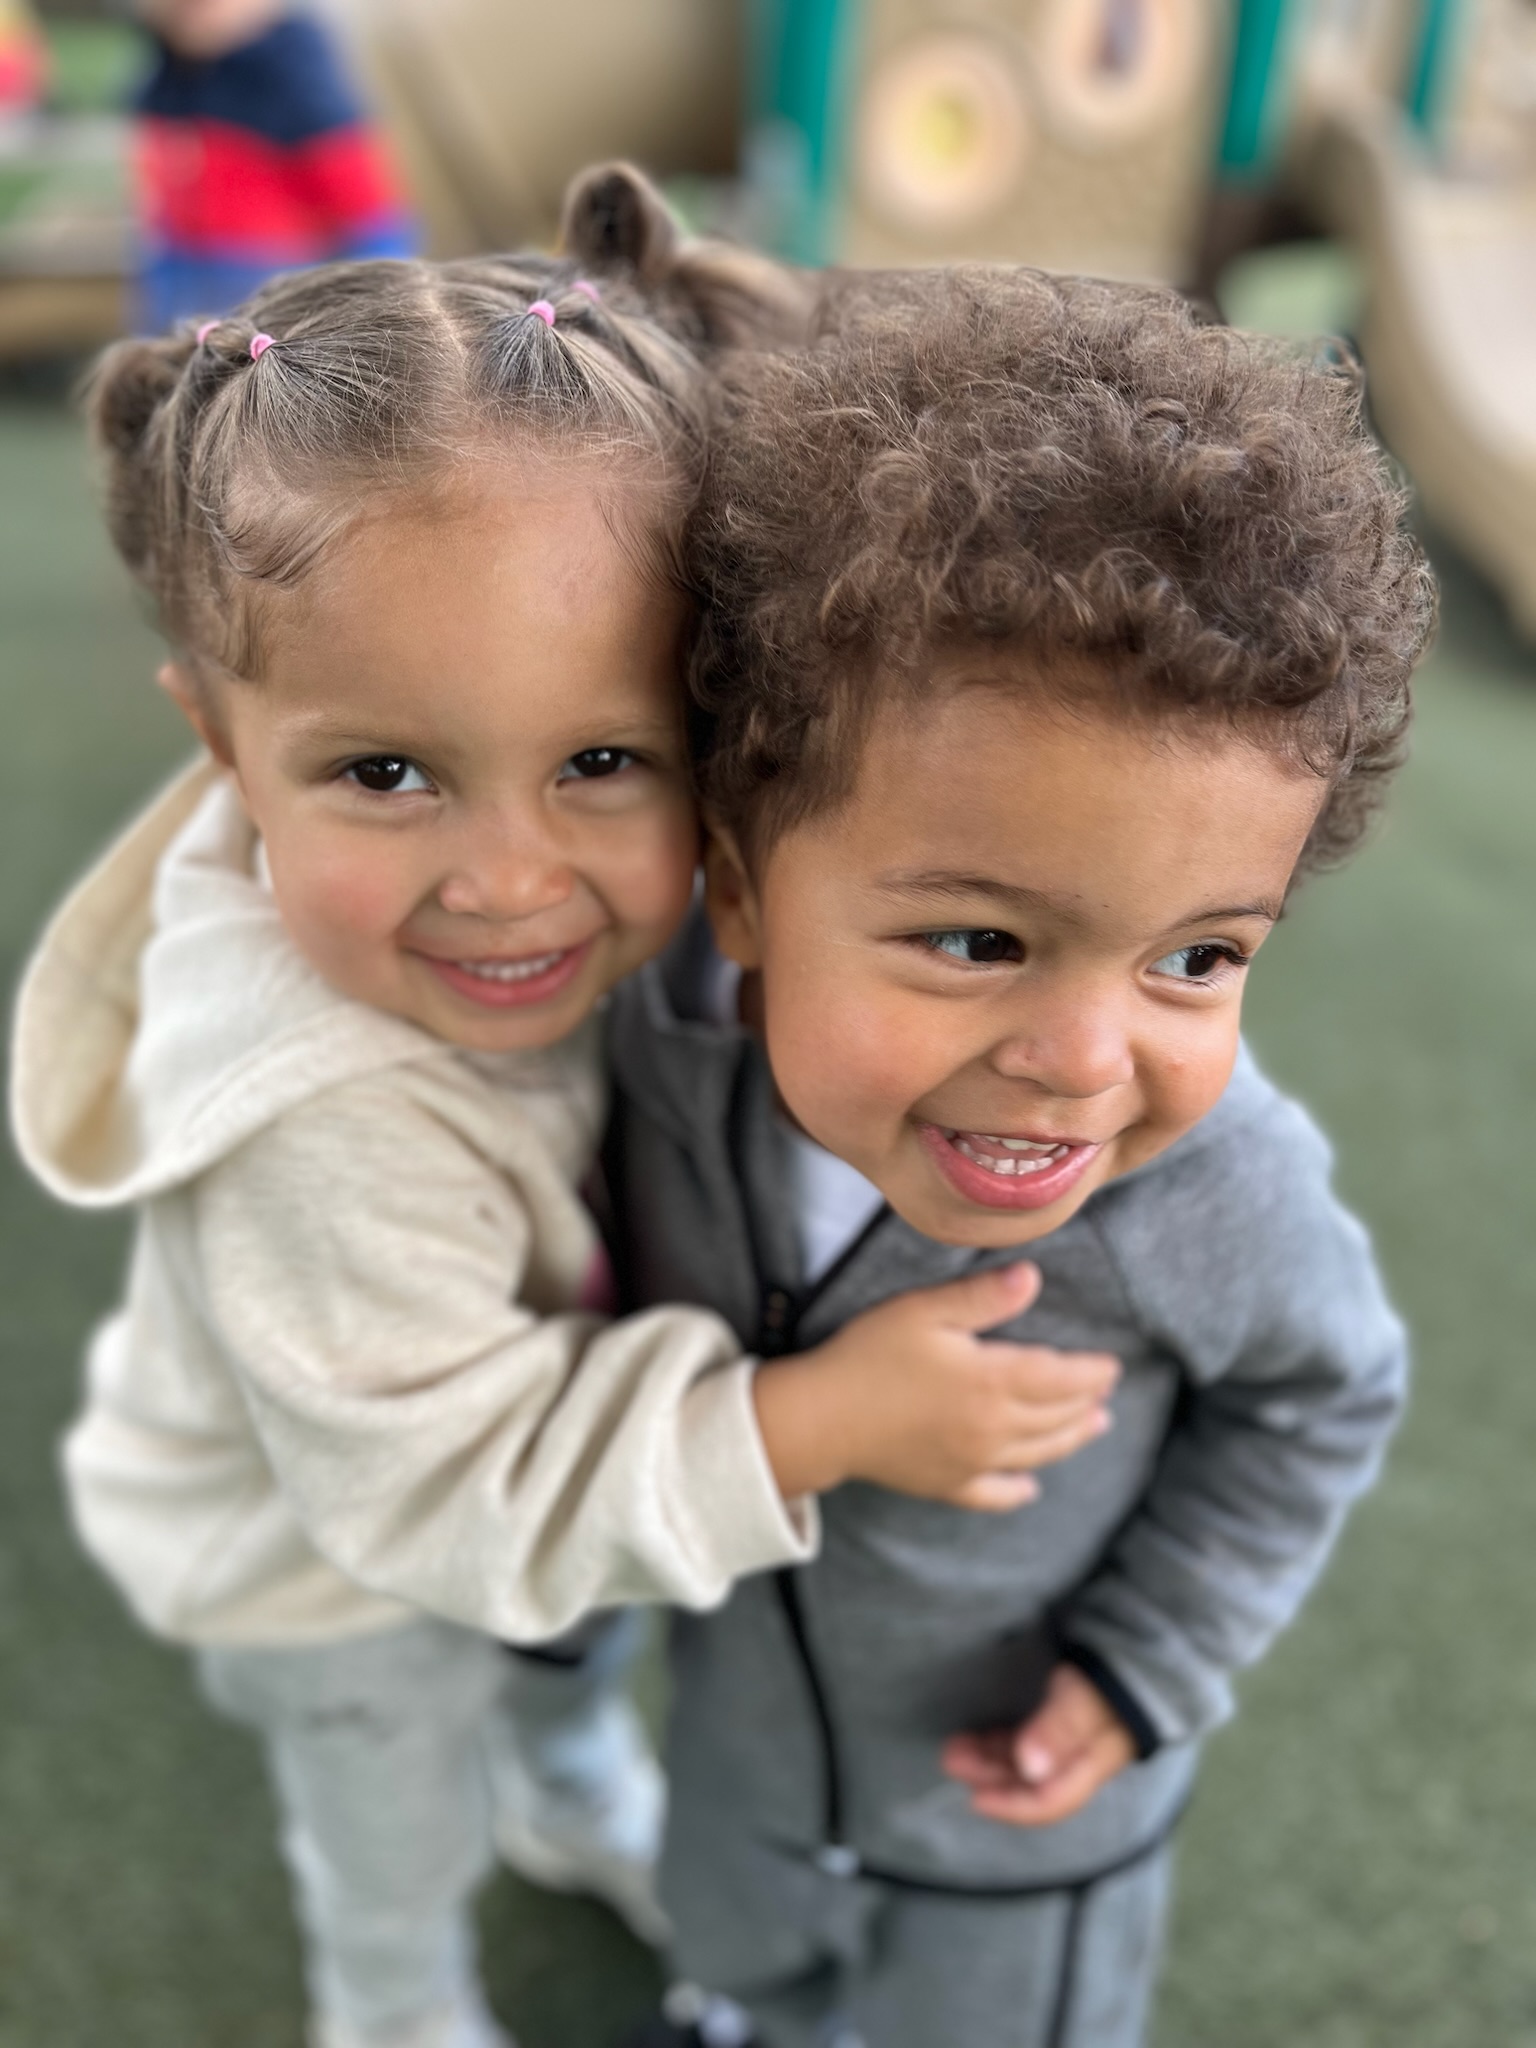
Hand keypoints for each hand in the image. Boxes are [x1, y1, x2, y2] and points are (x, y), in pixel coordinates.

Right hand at [753, 1263, 1117, 1509]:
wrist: (822, 1419)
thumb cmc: (870, 1355)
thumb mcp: (925, 1311)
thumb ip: (982, 1296)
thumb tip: (1033, 1277)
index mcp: (993, 1381)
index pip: (1062, 1378)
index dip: (1092, 1372)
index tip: (1112, 1365)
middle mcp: (994, 1428)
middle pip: (1056, 1416)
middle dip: (1087, 1401)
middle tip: (1106, 1391)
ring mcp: (973, 1462)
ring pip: (1038, 1453)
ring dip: (1071, 1439)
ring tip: (1095, 1427)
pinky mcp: (947, 1485)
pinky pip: (994, 1495)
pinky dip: (1018, 1491)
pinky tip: (1030, 1488)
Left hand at [941, 1663, 1135, 1826]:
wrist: (1135, 1642)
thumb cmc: (1110, 1669)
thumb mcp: (1085, 1696)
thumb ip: (1060, 1728)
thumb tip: (1029, 1767)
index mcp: (1094, 1762)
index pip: (1052, 1800)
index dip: (1012, 1806)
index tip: (975, 1797)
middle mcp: (1081, 1759)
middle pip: (1032, 1783)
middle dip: (990, 1776)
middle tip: (952, 1756)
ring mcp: (1071, 1742)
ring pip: (1024, 1764)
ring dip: (989, 1759)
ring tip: (956, 1746)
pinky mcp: (1060, 1723)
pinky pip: (1025, 1744)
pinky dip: (999, 1745)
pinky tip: (978, 1737)